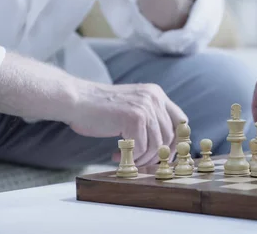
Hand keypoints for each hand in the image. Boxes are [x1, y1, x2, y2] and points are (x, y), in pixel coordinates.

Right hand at [70, 82, 186, 165]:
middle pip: (170, 136)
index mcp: (156, 94)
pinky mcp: (134, 117)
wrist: (76, 100)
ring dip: (142, 158)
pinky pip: (141, 148)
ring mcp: (145, 107)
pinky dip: (130, 157)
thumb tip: (166, 146)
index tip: (163, 154)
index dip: (176, 140)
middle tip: (141, 163)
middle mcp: (154, 98)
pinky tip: (115, 154)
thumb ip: (149, 118)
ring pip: (156, 145)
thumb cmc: (99, 109)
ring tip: (125, 159)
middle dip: (157, 155)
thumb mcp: (131, 107)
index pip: (181, 121)